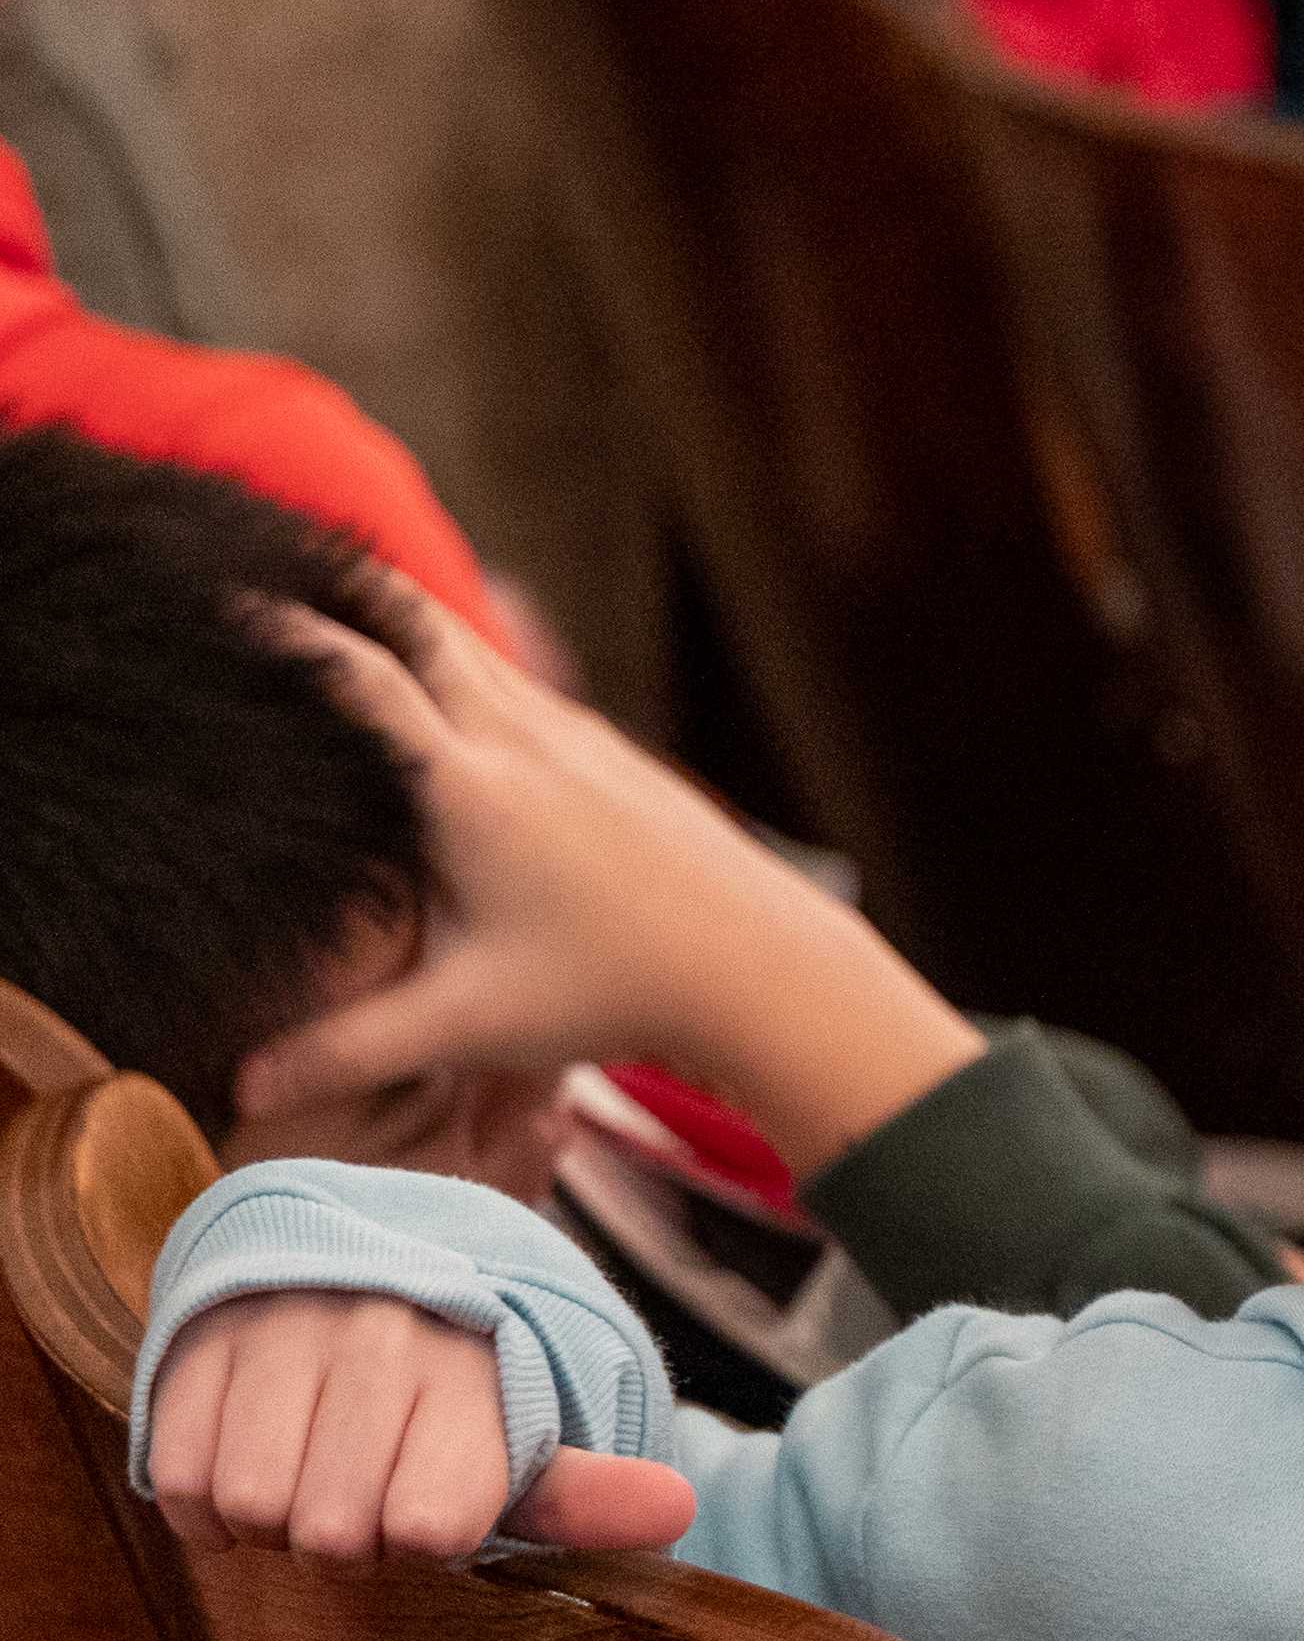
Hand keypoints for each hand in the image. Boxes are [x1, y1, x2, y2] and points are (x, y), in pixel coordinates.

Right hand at [146, 1292, 695, 1561]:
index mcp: (473, 1374)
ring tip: (310, 1483)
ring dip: (272, 1525)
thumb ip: (590, 1494)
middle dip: (346, 1543)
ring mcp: (281, 1329)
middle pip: (328, 1533)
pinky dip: (207, 1507)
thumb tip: (676, 1507)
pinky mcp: (198, 1336)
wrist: (361, 1284)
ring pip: (249, 1506)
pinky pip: (181, 1475)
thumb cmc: (451, 1401)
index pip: (427, 1527)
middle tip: (364, 1502)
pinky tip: (254, 1472)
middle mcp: (378, 1338)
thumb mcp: (527, 1447)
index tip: (434, 1516)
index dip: (423, 1543)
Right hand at [232, 577, 980, 1175]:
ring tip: (312, 579)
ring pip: (460, 635)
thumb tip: (231, 1091)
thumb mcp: (472, 1024)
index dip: (275, 629)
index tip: (204, 597)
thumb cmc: (614, 994)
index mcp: (469, 789)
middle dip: (326, 575)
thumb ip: (350, 1050)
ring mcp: (570, 732)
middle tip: (247, 549)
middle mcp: (518, 738)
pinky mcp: (605, 746)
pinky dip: (447, 648)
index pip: (353, 674)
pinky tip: (419, 658)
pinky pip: (509, 672)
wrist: (763, 966)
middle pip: (406, 614)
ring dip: (386, 603)